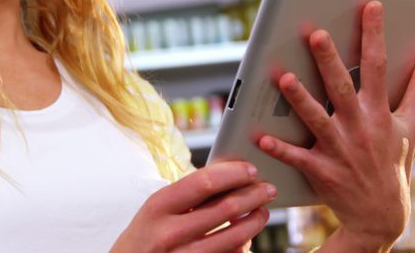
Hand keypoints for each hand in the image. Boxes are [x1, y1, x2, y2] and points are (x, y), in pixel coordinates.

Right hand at [111, 161, 273, 252]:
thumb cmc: (145, 235)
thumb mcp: (156, 210)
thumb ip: (187, 196)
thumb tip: (230, 180)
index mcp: (158, 206)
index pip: (204, 182)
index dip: (233, 173)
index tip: (251, 170)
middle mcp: (169, 232)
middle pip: (226, 208)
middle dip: (254, 195)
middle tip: (268, 189)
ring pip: (235, 237)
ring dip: (255, 222)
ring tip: (263, 212)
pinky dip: (242, 247)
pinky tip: (247, 238)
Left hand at [256, 0, 414, 251]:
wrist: (381, 215)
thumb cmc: (393, 161)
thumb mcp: (412, 124)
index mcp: (380, 112)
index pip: (378, 67)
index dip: (375, 35)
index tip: (370, 6)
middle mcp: (359, 127)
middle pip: (341, 88)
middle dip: (329, 61)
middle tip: (315, 34)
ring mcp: (339, 150)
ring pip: (317, 119)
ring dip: (300, 99)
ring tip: (284, 77)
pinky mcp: (321, 170)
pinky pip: (297, 157)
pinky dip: (279, 149)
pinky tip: (260, 136)